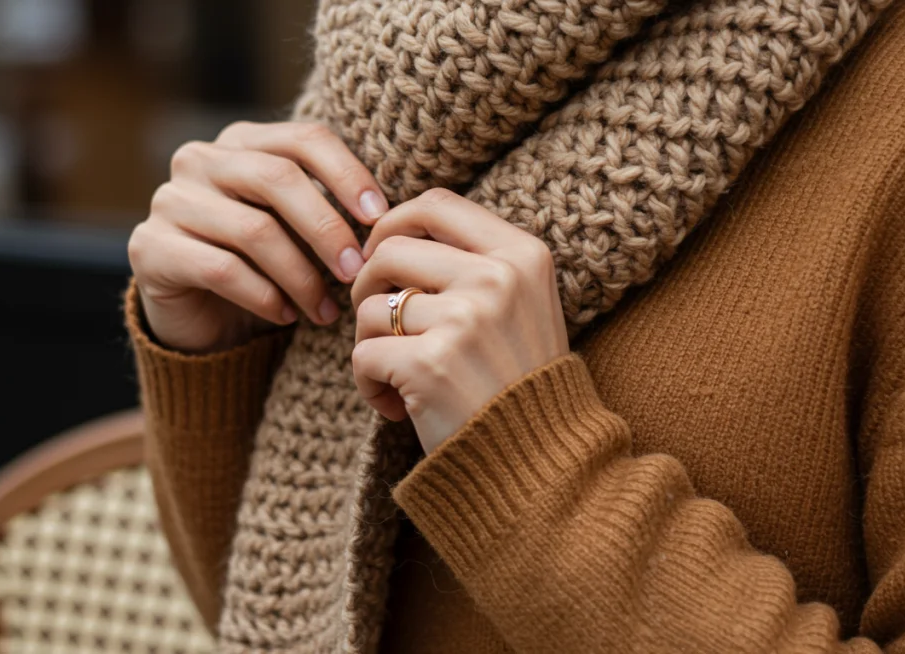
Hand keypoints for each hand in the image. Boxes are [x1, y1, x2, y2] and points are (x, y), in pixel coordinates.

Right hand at [129, 122, 388, 352]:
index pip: (303, 139)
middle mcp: (198, 160)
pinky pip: (221, 269)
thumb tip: (387, 214)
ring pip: (253, 231)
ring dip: (301, 277)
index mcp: (241, 142)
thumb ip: (327, 206)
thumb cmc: (262, 268)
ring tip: (325, 310)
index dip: (347, 174)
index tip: (379, 217)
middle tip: (356, 271)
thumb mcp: (297, 230)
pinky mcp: (150, 247)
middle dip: (326, 229)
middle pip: (277, 180)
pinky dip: (264, 296)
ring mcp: (168, 201)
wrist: (200, 320)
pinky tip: (286, 316)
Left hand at [350, 189, 568, 452]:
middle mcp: (497, 279)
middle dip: (367, 288)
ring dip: (370, 345)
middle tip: (379, 328)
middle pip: (390, 251)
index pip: (436, 204)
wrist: (541, 468)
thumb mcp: (519, 307)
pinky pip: (363, 354)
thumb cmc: (516, 386)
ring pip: (371, 307)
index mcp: (523, 254)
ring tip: (399, 378)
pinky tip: (397, 408)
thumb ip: (472, 263)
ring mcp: (465, 319)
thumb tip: (387, 234)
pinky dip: (368, 385)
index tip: (380, 257)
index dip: (392, 224)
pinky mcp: (430, 363)